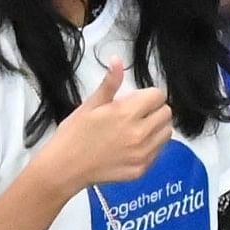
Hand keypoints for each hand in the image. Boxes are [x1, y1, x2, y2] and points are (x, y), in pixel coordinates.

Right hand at [33, 61, 175, 193]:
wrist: (64, 169)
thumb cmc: (73, 134)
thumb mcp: (90, 105)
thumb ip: (110, 84)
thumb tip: (117, 60)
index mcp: (127, 114)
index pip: (158, 96)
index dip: (148, 95)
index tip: (135, 100)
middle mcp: (140, 134)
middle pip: (166, 113)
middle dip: (154, 109)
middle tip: (136, 114)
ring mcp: (142, 154)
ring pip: (166, 133)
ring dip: (156, 127)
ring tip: (136, 129)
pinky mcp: (141, 170)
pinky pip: (157, 152)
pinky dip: (151, 146)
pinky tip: (132, 146)